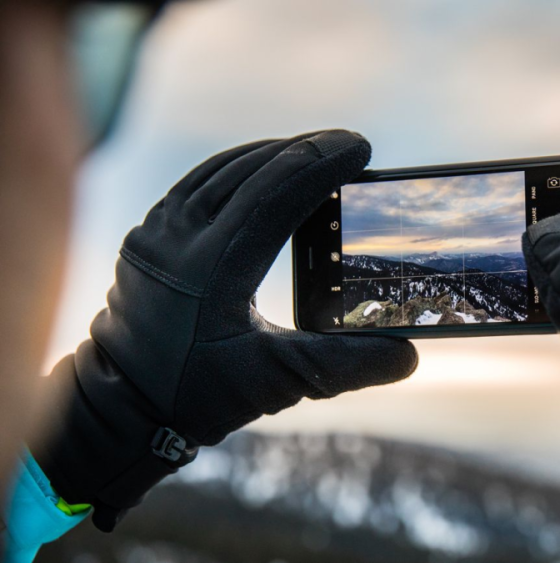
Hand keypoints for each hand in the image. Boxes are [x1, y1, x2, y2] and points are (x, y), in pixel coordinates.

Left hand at [34, 130, 417, 530]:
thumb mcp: (277, 384)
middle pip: (251, 170)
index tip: (361, 148)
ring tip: (318, 153)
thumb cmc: (198, 396)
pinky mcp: (150, 232)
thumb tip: (408, 354)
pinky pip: (201, 181)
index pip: (272, 194)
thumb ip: (345, 366)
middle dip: (306, 151)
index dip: (320, 164)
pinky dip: (242, 168)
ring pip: (224, 169)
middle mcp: (178, 237)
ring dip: (275, 155)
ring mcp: (158, 229)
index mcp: (210, 268)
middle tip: (350, 147)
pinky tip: (268, 171)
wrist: (121, 406)